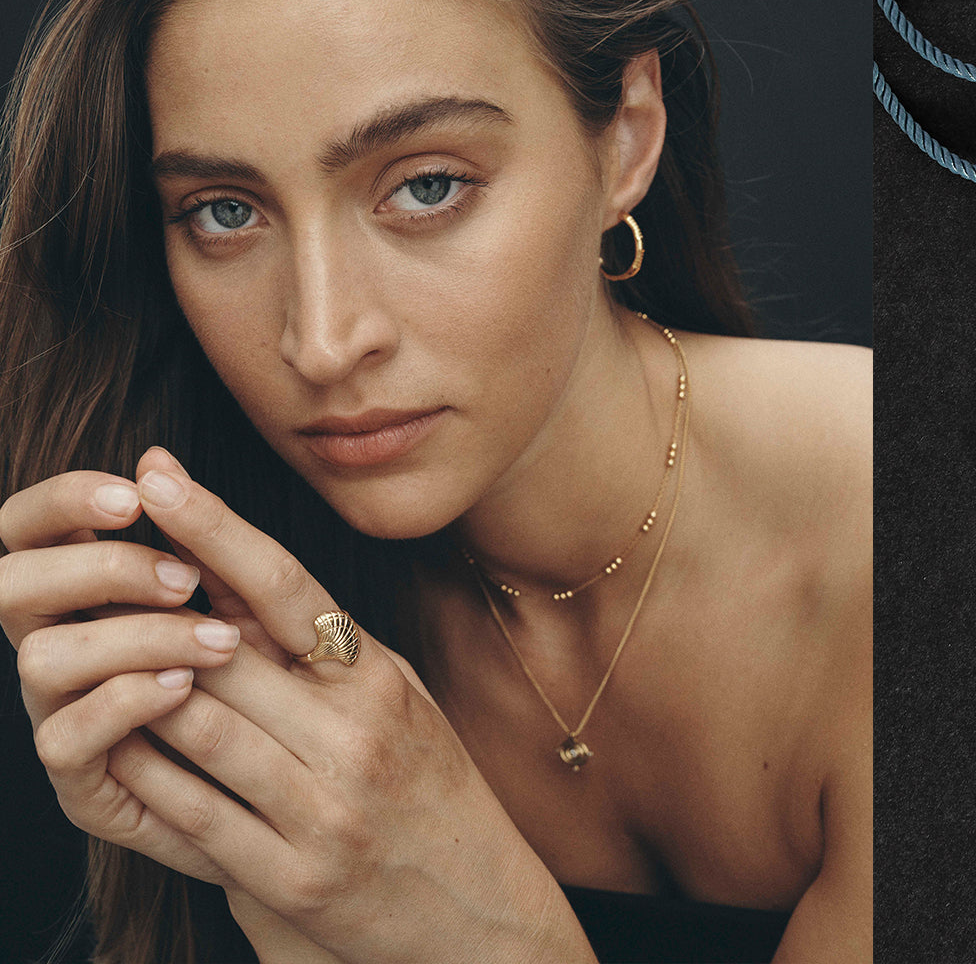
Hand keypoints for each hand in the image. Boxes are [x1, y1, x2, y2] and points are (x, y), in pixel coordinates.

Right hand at [0, 467, 237, 886]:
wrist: (302, 781)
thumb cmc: (271, 674)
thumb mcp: (246, 599)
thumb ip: (201, 537)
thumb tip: (157, 457)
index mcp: (79, 591)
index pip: (22, 528)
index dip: (60, 502)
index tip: (133, 494)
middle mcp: (54, 646)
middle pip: (12, 586)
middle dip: (98, 569)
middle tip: (186, 579)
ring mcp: (58, 714)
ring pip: (41, 657)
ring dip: (132, 638)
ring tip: (217, 641)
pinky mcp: (81, 783)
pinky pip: (64, 738)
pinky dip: (125, 702)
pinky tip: (187, 686)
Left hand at [111, 448, 590, 963]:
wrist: (479, 908)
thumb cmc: (433, 790)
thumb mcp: (399, 703)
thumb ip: (326, 653)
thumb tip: (236, 585)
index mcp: (382, 683)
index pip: (289, 588)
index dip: (217, 527)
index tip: (160, 476)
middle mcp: (355, 738)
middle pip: (226, 649)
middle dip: (149, 605)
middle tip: (90, 561)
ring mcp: (322, 809)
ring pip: (198, 725)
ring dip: (133, 686)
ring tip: (86, 647)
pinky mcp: (290, 876)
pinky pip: (192, 812)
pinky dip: (141, 774)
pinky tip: (104, 745)